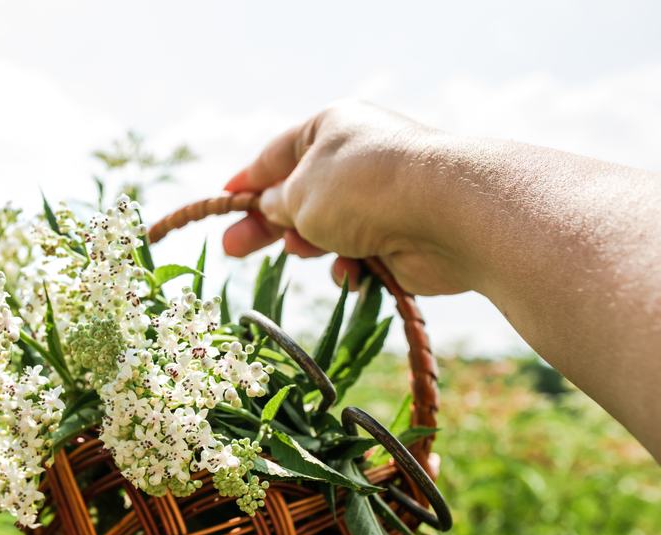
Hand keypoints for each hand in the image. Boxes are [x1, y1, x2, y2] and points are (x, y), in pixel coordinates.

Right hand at [222, 100, 470, 295]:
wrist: (445, 213)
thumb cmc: (361, 189)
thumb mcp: (298, 194)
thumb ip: (274, 204)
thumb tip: (269, 207)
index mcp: (330, 130)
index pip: (276, 154)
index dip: (247, 180)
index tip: (223, 202)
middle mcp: (356, 159)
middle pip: (299, 195)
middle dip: (267, 224)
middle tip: (233, 250)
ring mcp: (380, 198)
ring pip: (329, 227)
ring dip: (311, 243)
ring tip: (300, 250)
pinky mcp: (400, 236)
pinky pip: (360, 254)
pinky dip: (350, 265)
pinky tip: (351, 271)